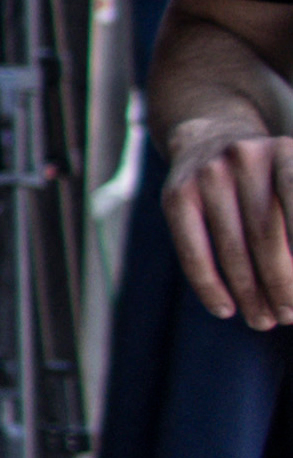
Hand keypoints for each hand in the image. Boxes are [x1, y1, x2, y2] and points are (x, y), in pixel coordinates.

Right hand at [168, 124, 292, 331]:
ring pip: (232, 248)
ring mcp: (207, 175)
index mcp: (285, 153)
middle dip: (281, 283)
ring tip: (262, 320)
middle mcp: (246, 158)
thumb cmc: (269, 177)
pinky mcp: (176, 195)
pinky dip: (210, 286)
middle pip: (267, 235)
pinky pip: (193, 251)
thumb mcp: (292, 181)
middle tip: (288, 315)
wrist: (209, 137)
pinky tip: (224, 309)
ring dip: (250, 293)